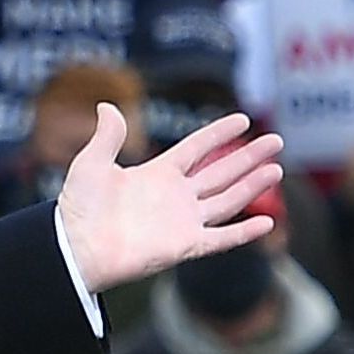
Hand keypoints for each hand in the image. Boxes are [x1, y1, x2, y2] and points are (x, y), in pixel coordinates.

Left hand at [53, 107, 280, 293]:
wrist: (77, 248)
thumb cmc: (80, 208)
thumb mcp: (92, 163)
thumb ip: (107, 136)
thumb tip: (107, 106)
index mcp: (157, 174)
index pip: (197, 149)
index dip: (218, 134)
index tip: (242, 119)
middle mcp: (175, 196)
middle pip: (221, 172)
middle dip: (248, 157)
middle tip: (276, 140)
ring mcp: (183, 221)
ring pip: (228, 200)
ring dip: (252, 186)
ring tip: (276, 168)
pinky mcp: (185, 245)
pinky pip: (221, 238)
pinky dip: (244, 232)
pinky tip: (266, 222)